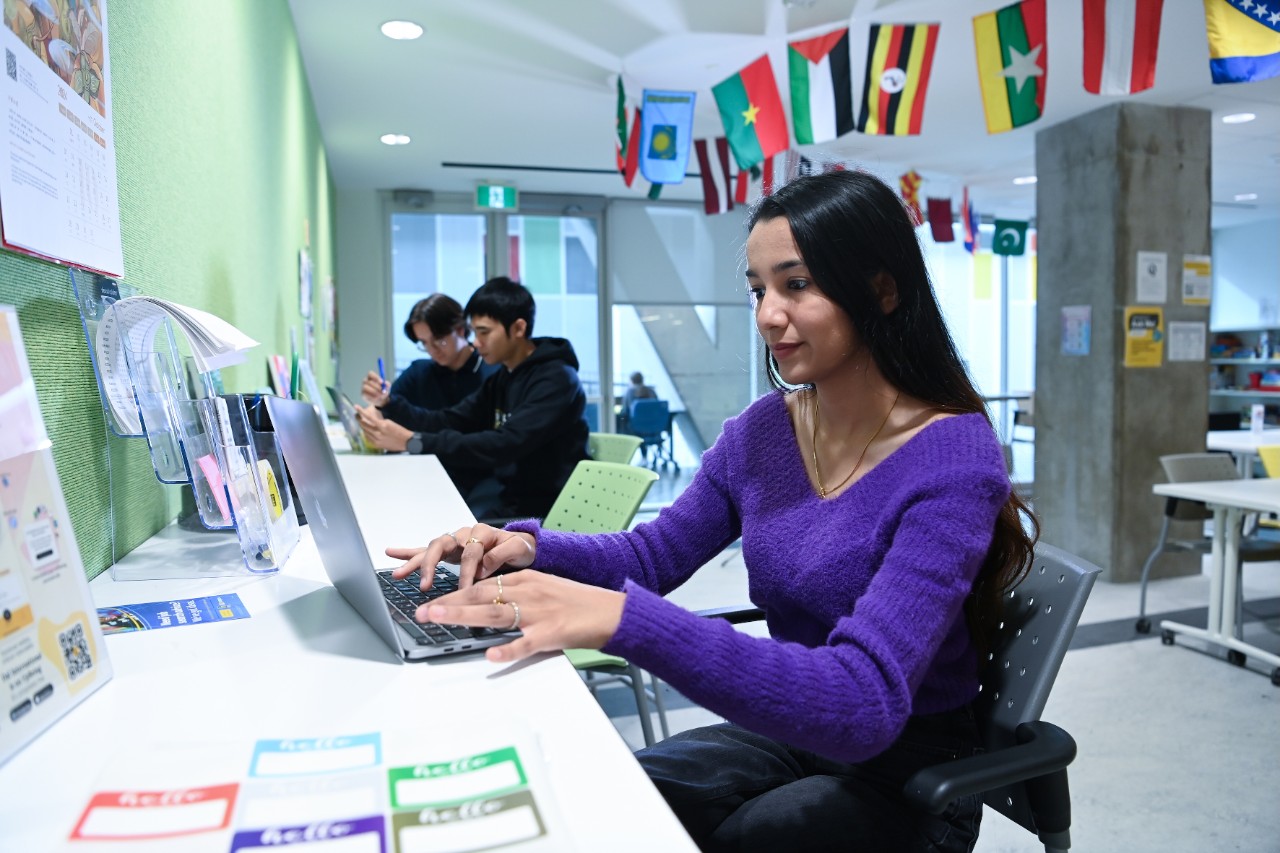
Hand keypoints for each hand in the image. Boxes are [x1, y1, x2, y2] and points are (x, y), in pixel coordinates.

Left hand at [356, 405, 411, 450]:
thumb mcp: (390, 423)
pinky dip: (366, 434)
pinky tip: (366, 431)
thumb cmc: (400, 431)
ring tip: (361, 422)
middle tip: (356, 415)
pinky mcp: (378, 445)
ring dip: (362, 426)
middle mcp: (378, 433)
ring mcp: (377, 440)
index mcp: (383, 425)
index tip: (356, 407)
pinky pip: (368, 438)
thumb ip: (380, 422)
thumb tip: (372, 419)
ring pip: (365, 432)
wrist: (407, 442)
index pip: (369, 417)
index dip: (361, 411)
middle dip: (359, 419)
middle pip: (364, 425)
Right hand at [361, 370, 389, 406]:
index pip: (370, 373)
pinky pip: (366, 394)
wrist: (381, 400)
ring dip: (374, 391)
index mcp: (371, 377)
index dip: (375, 377)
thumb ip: (387, 384)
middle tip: (382, 391)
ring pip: (366, 387)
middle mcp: (366, 381)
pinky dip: (372, 396)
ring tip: (380, 395)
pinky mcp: (363, 394)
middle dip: (376, 386)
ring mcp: (363, 387)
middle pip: (369, 381)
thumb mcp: (387, 388)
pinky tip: (376, 398)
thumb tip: (385, 383)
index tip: (382, 382)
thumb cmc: (383, 391)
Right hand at [388, 524, 536, 588]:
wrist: (522, 546)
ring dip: (414, 562)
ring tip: (399, 574)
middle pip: (442, 545)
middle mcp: (465, 534)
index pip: (471, 552)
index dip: (469, 570)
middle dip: (431, 565)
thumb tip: (484, 565)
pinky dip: (409, 552)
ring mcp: (455, 542)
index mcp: (482, 532)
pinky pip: (426, 550)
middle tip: (425, 584)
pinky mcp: (449, 551)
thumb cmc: (520, 548)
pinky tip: (392, 553)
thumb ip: (504, 553)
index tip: (466, 588)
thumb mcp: (520, 549)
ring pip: (430, 549)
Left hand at [423, 572, 625, 663]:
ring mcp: (540, 613)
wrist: (614, 611)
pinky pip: (526, 643)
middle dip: (449, 602)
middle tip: (422, 610)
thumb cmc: (581, 604)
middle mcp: (529, 592)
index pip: (484, 583)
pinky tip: (492, 655)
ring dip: (464, 615)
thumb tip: (490, 604)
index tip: (433, 599)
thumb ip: (518, 595)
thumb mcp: (546, 589)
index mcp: (527, 580)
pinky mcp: (553, 634)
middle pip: (482, 594)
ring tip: (439, 618)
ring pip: (495, 613)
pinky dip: (509, 649)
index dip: (456, 592)